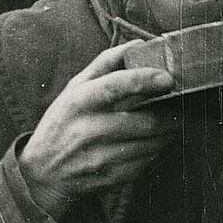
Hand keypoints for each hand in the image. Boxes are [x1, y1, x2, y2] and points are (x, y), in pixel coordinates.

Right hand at [19, 43, 177, 217]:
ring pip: (149, 145)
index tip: (168, 79)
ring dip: (167, 134)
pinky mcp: (107, 178)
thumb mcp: (75, 88)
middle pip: (143, 121)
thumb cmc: (63, 121)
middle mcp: (87, 130)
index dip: (144, 79)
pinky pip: (144, 164)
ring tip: (171, 124)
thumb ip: (106, 62)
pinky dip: (155, 152)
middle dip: (170, 114)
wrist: (41, 174)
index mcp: (79, 101)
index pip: (115, 86)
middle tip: (181, 106)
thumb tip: (139, 43)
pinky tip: (153, 143)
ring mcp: (98, 158)